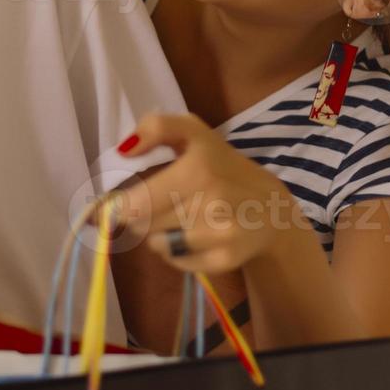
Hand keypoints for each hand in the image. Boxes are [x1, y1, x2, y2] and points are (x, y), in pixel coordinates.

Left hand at [116, 113, 303, 274]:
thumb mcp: (193, 132)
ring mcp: (221, 234)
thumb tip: (123, 150)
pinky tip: (194, 237)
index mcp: (198, 168)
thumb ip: (156, 127)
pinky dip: (177, 253)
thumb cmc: (222, 165)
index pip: (135, 203)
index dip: (119, 206)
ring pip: (157, 244)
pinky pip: (177, 262)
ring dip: (159, 234)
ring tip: (180, 219)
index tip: (118, 203)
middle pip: (141, 225)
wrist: (271, 207)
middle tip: (158, 206)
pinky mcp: (226, 259)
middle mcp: (212, 203)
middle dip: (141, 217)